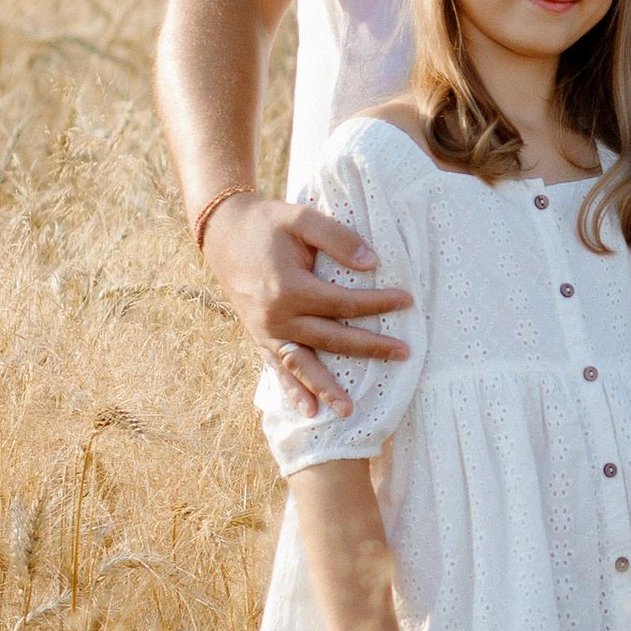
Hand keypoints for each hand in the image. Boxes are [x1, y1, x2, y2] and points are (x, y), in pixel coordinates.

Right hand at [207, 192, 411, 417]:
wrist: (223, 234)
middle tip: (404, 353)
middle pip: (332, 339)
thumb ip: (338, 238)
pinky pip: (277, 368)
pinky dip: (292, 390)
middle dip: (370, 348)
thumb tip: (373, 263)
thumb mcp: (302, 219)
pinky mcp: (259, 337)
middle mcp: (277, 317)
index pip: (344, 303)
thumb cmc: (267, 223)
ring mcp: (266, 331)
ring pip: (303, 364)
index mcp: (289, 288)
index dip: (377, 303)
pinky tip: (307, 410)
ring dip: (327, 388)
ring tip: (350, 410)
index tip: (407, 301)